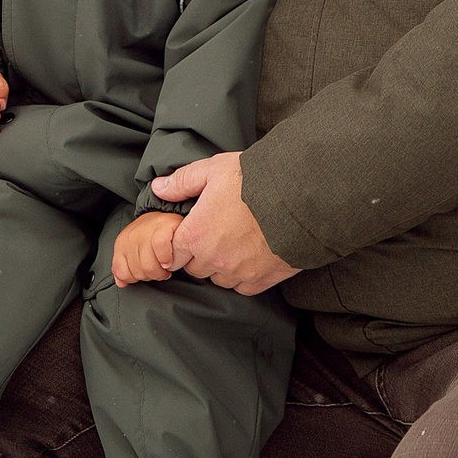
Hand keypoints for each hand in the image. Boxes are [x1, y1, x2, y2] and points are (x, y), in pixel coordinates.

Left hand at [111, 211, 185, 286]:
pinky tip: (169, 260)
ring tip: (166, 267)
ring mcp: (146, 231)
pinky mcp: (162, 228)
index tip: (146, 272)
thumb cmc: (154, 234)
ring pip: (149, 267)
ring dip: (161, 273)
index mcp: (122, 243)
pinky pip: (160, 251)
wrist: (171, 211)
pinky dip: (166, 260)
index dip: (137, 278)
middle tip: (160, 269)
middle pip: (138, 272)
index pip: (123, 273)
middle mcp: (131, 237)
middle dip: (151, 276)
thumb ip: (125, 266)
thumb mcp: (134, 250)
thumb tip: (121, 283)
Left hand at [155, 153, 297, 294]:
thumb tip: (159, 188)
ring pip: (219, 279)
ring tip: (234, 246)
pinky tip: (251, 258)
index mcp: (195, 234)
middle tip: (213, 236)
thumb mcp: (213, 170)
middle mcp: (213, 258)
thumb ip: (183, 181)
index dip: (178, 246)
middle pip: (195, 269)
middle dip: (199, 255)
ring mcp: (238, 272)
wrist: (299, 197)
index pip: (172, 255)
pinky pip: (243, 287)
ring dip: (221, 267)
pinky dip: (244, 276)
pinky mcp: (262, 279)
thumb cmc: (255, 181)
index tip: (188, 237)